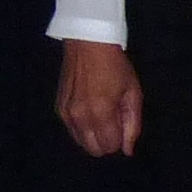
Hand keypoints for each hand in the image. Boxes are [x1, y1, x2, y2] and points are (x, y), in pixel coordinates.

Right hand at [57, 38, 140, 157]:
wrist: (87, 42)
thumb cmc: (115, 65)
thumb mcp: (133, 92)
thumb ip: (132, 124)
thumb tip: (127, 150)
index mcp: (101, 113)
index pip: (110, 146)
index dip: (120, 137)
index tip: (121, 119)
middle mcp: (80, 117)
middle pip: (94, 150)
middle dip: (106, 140)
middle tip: (112, 118)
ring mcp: (66, 113)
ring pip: (81, 143)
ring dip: (93, 135)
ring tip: (100, 112)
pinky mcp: (58, 108)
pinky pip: (71, 130)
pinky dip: (82, 126)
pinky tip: (88, 107)